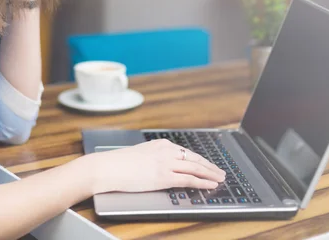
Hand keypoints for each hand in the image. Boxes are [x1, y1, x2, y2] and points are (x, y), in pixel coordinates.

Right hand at [88, 139, 225, 194]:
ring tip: (220, 179)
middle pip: (195, 158)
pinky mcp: (164, 177)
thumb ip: (155, 157)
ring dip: (210, 174)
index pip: (186, 152)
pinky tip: (209, 185)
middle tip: (220, 171)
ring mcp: (166, 164)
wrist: (108, 167)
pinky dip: (202, 182)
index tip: (208, 164)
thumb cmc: (119, 163)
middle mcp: (166, 151)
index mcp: (161, 144)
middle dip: (210, 166)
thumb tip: (164, 166)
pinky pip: (188, 180)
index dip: (200, 159)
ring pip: (195, 168)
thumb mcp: (141, 154)